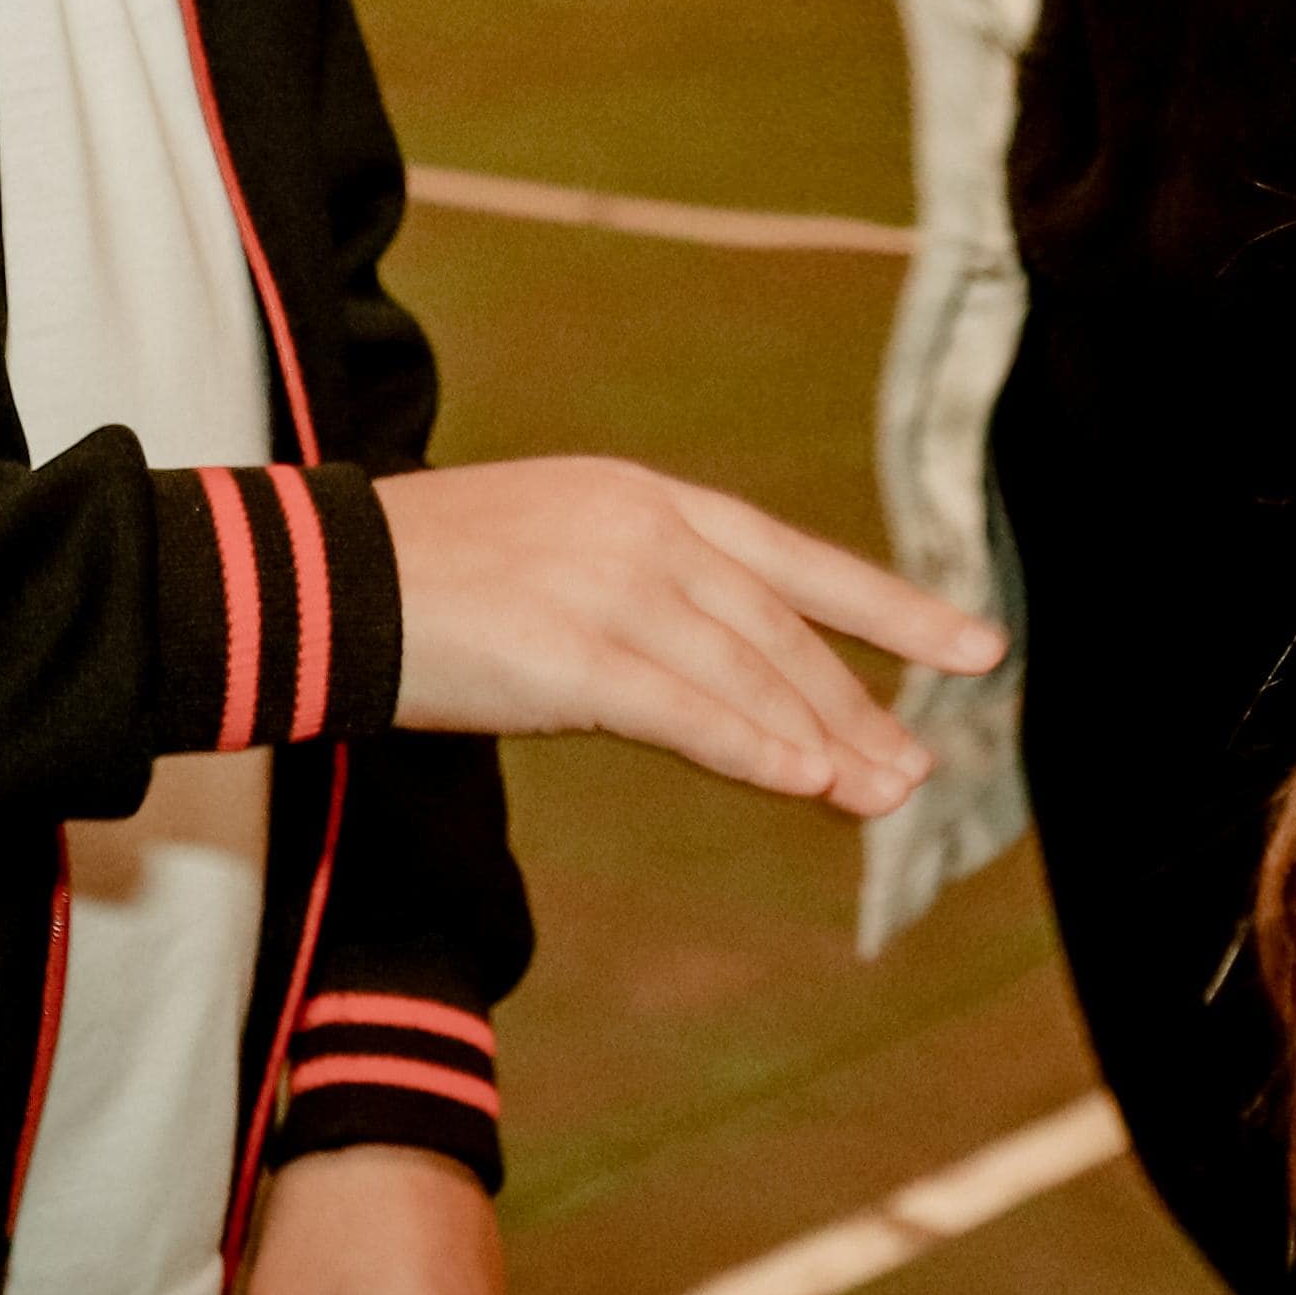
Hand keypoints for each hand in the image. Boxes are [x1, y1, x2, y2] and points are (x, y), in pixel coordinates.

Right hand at [373, 458, 1001, 817]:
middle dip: (859, 702)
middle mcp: (643, 530)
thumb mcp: (557, 551)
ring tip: (884, 796)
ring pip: (749, 677)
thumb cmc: (430, 579)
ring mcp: (610, 588)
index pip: (792, 559)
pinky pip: (685, 713)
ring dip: (825, 743)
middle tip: (919, 767)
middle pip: (781, 630)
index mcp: (645, 498)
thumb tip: (724, 669)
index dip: (890, 606)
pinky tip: (808, 784)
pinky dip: (754, 749)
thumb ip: (645, 593)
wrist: (323, 584)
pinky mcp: (571, 657)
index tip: (972, 646)